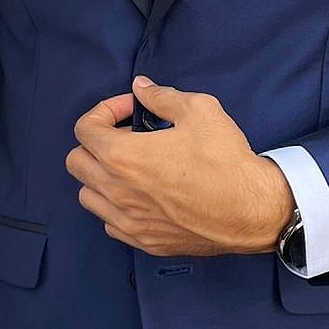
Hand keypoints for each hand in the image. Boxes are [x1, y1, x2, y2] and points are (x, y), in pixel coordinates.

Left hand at [65, 76, 295, 256]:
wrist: (251, 210)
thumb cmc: (225, 159)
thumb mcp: (199, 110)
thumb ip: (161, 95)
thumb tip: (141, 87)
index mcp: (122, 157)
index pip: (84, 129)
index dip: (105, 110)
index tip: (131, 108)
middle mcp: (117, 192)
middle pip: (77, 162)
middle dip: (96, 141)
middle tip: (129, 135)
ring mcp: (128, 221)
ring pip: (87, 195)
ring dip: (100, 175)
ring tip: (131, 166)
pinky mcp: (143, 241)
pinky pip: (109, 222)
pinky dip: (115, 205)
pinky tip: (141, 194)